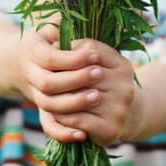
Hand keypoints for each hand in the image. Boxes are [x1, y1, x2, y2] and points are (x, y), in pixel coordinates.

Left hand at [21, 31, 136, 145]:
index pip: (90, 50)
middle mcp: (125, 85)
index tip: (53, 52)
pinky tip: (54, 113)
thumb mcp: (101, 63)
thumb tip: (56, 36)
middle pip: (83, 75)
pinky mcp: (111, 128)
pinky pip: (77, 119)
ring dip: (57, 97)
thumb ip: (83, 49)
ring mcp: (120, 108)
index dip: (68, 52)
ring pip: (77, 98)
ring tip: (44, 94)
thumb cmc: (103, 85)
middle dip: (60, 74)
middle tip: (40, 73)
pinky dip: (62, 116)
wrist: (124, 117)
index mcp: (123, 65)